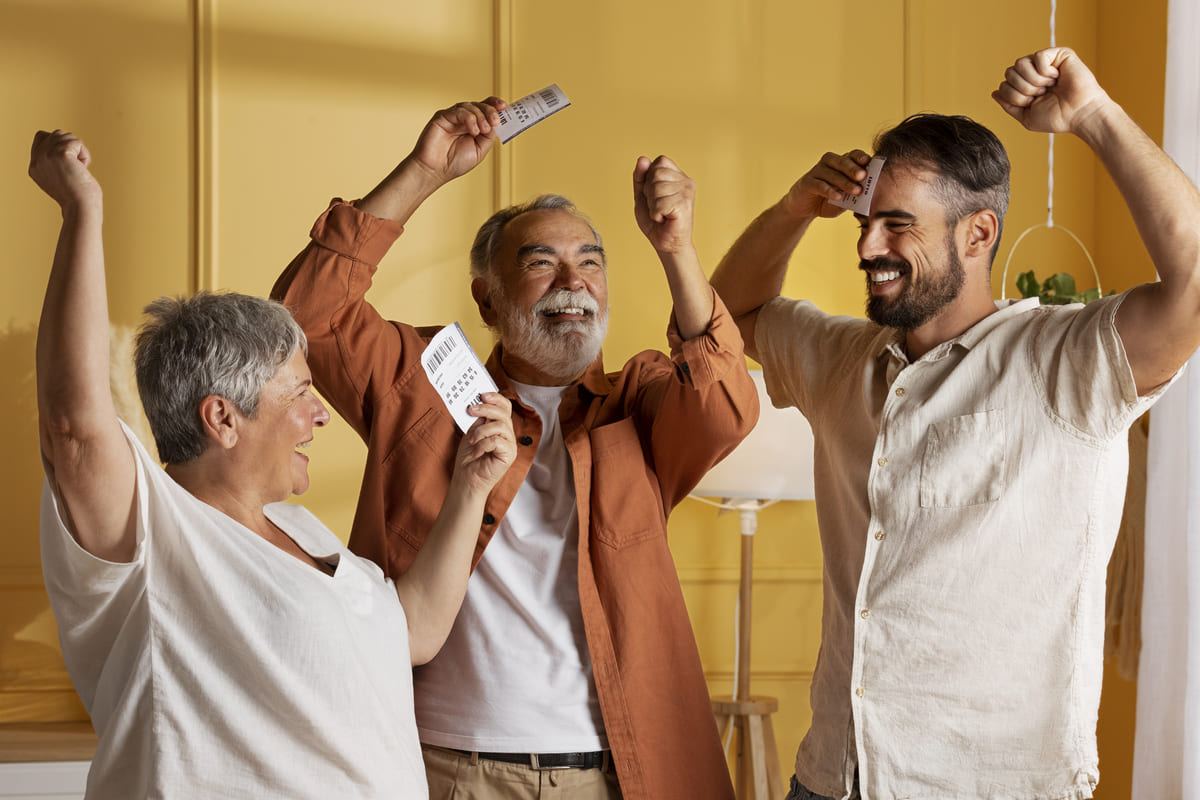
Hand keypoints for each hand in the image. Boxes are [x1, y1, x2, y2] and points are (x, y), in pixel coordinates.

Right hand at [29, 130, 101, 210]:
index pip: (41, 137)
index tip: (69, 163)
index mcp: (34, 166)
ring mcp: (47, 155)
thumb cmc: (77, 197)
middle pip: (56, 134)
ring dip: (79, 151)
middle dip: (71, 147)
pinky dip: (85, 154)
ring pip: (67, 136)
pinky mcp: (60, 154)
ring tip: (79, 169)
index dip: (59, 144)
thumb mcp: (59, 177)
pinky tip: (83, 168)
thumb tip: (64, 147)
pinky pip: (77, 142)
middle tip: (76, 167)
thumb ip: (54, 161)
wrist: (80, 208)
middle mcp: (37, 159)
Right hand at [408, 98, 506, 185]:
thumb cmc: (454, 163)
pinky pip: (460, 111)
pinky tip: (473, 130)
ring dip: (481, 117)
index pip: (486, 109)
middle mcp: (464, 119)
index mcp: (474, 125)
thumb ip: (489, 136)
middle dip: (491, 111)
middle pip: (481, 105)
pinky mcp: (443, 116)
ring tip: (482, 131)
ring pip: (471, 106)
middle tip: (495, 121)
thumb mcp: (480, 150)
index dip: (495, 105)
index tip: (505, 107)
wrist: (435, 170)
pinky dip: (469, 119)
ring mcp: (453, 117)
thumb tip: (497, 122)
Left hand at [455, 392, 515, 493]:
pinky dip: (483, 444)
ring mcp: (510, 445)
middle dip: (487, 409)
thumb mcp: (472, 432)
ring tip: (472, 439)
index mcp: (499, 427)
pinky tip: (477, 452)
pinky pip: (498, 441)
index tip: (482, 395)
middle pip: (504, 413)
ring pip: (502, 426)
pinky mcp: (509, 455)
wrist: (466, 480)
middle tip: (471, 410)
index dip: (496, 398)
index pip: (505, 407)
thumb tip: (477, 403)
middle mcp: (507, 434)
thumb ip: (478, 419)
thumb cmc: (469, 458)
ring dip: (482, 430)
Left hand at [633, 155, 695, 254]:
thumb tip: (642, 159)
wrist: (666, 244)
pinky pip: (659, 204)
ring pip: (656, 189)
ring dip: (653, 205)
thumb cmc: (656, 221)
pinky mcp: (685, 205)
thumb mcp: (642, 195)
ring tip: (662, 214)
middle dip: (649, 193)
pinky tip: (665, 219)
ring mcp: (687, 192)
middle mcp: (686, 181)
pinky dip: (656, 214)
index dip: (650, 179)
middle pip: (656, 174)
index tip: (656, 195)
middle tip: (658, 207)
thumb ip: (640, 177)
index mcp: (678, 176)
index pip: (659, 162)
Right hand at [782, 150, 870, 220]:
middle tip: (862, 176)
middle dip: (853, 168)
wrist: (805, 209)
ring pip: (831, 173)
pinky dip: (829, 190)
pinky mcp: (807, 182)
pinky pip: (819, 184)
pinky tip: (838, 196)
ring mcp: (816, 171)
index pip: (852, 155)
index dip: (860, 157)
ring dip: (844, 182)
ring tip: (856, 191)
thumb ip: (855, 194)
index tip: (868, 162)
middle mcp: (829, 163)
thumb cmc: (829, 201)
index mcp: (841, 164)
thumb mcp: (846, 198)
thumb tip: (870, 193)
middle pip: (842, 161)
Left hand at [992, 47, 1109, 134]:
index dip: (1014, 97)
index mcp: (1024, 86)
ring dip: (1032, 81)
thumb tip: (994, 92)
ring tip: (1048, 86)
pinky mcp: (1058, 54)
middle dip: (1022, 89)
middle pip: (1009, 73)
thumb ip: (1008, 104)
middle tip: (1041, 94)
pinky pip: (1037, 56)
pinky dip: (1045, 71)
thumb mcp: (1025, 116)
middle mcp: (1033, 72)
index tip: (1031, 103)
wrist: (1078, 113)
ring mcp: (1044, 62)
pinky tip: (1057, 76)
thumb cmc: (1056, 117)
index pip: (1003, 85)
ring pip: (1019, 63)